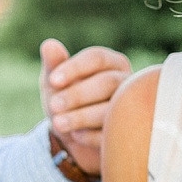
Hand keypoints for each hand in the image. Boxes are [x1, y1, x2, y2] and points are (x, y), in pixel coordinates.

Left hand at [39, 39, 130, 178]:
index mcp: (111, 63)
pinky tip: (77, 136)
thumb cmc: (67, 101)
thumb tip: (49, 45)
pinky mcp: (130, 132)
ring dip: (81, 116)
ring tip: (58, 123)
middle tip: (54, 105)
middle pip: (108, 82)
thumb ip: (54, 65)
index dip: (74, 68)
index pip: (97, 58)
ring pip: (112, 109)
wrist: (75, 136)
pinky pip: (114, 133)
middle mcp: (127, 82)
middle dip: (77, 94)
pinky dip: (91, 136)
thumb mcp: (56, 83)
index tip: (53, 81)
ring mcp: (132, 108)